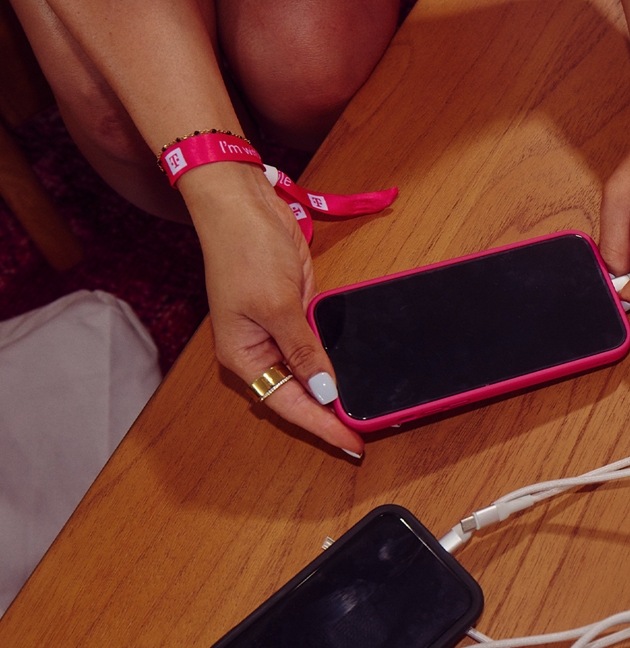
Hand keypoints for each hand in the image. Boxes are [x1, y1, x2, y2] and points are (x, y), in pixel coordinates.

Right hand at [181, 162, 364, 457]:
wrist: (242, 203)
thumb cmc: (244, 250)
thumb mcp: (277, 304)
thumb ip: (303, 350)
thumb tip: (325, 390)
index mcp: (244, 356)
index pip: (288, 404)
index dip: (322, 427)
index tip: (352, 445)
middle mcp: (260, 351)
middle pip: (299, 395)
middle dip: (331, 415)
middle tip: (368, 433)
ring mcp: (279, 333)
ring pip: (311, 374)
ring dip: (336, 391)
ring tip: (368, 412)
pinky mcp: (296, 313)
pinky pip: (319, 347)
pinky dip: (337, 361)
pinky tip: (359, 375)